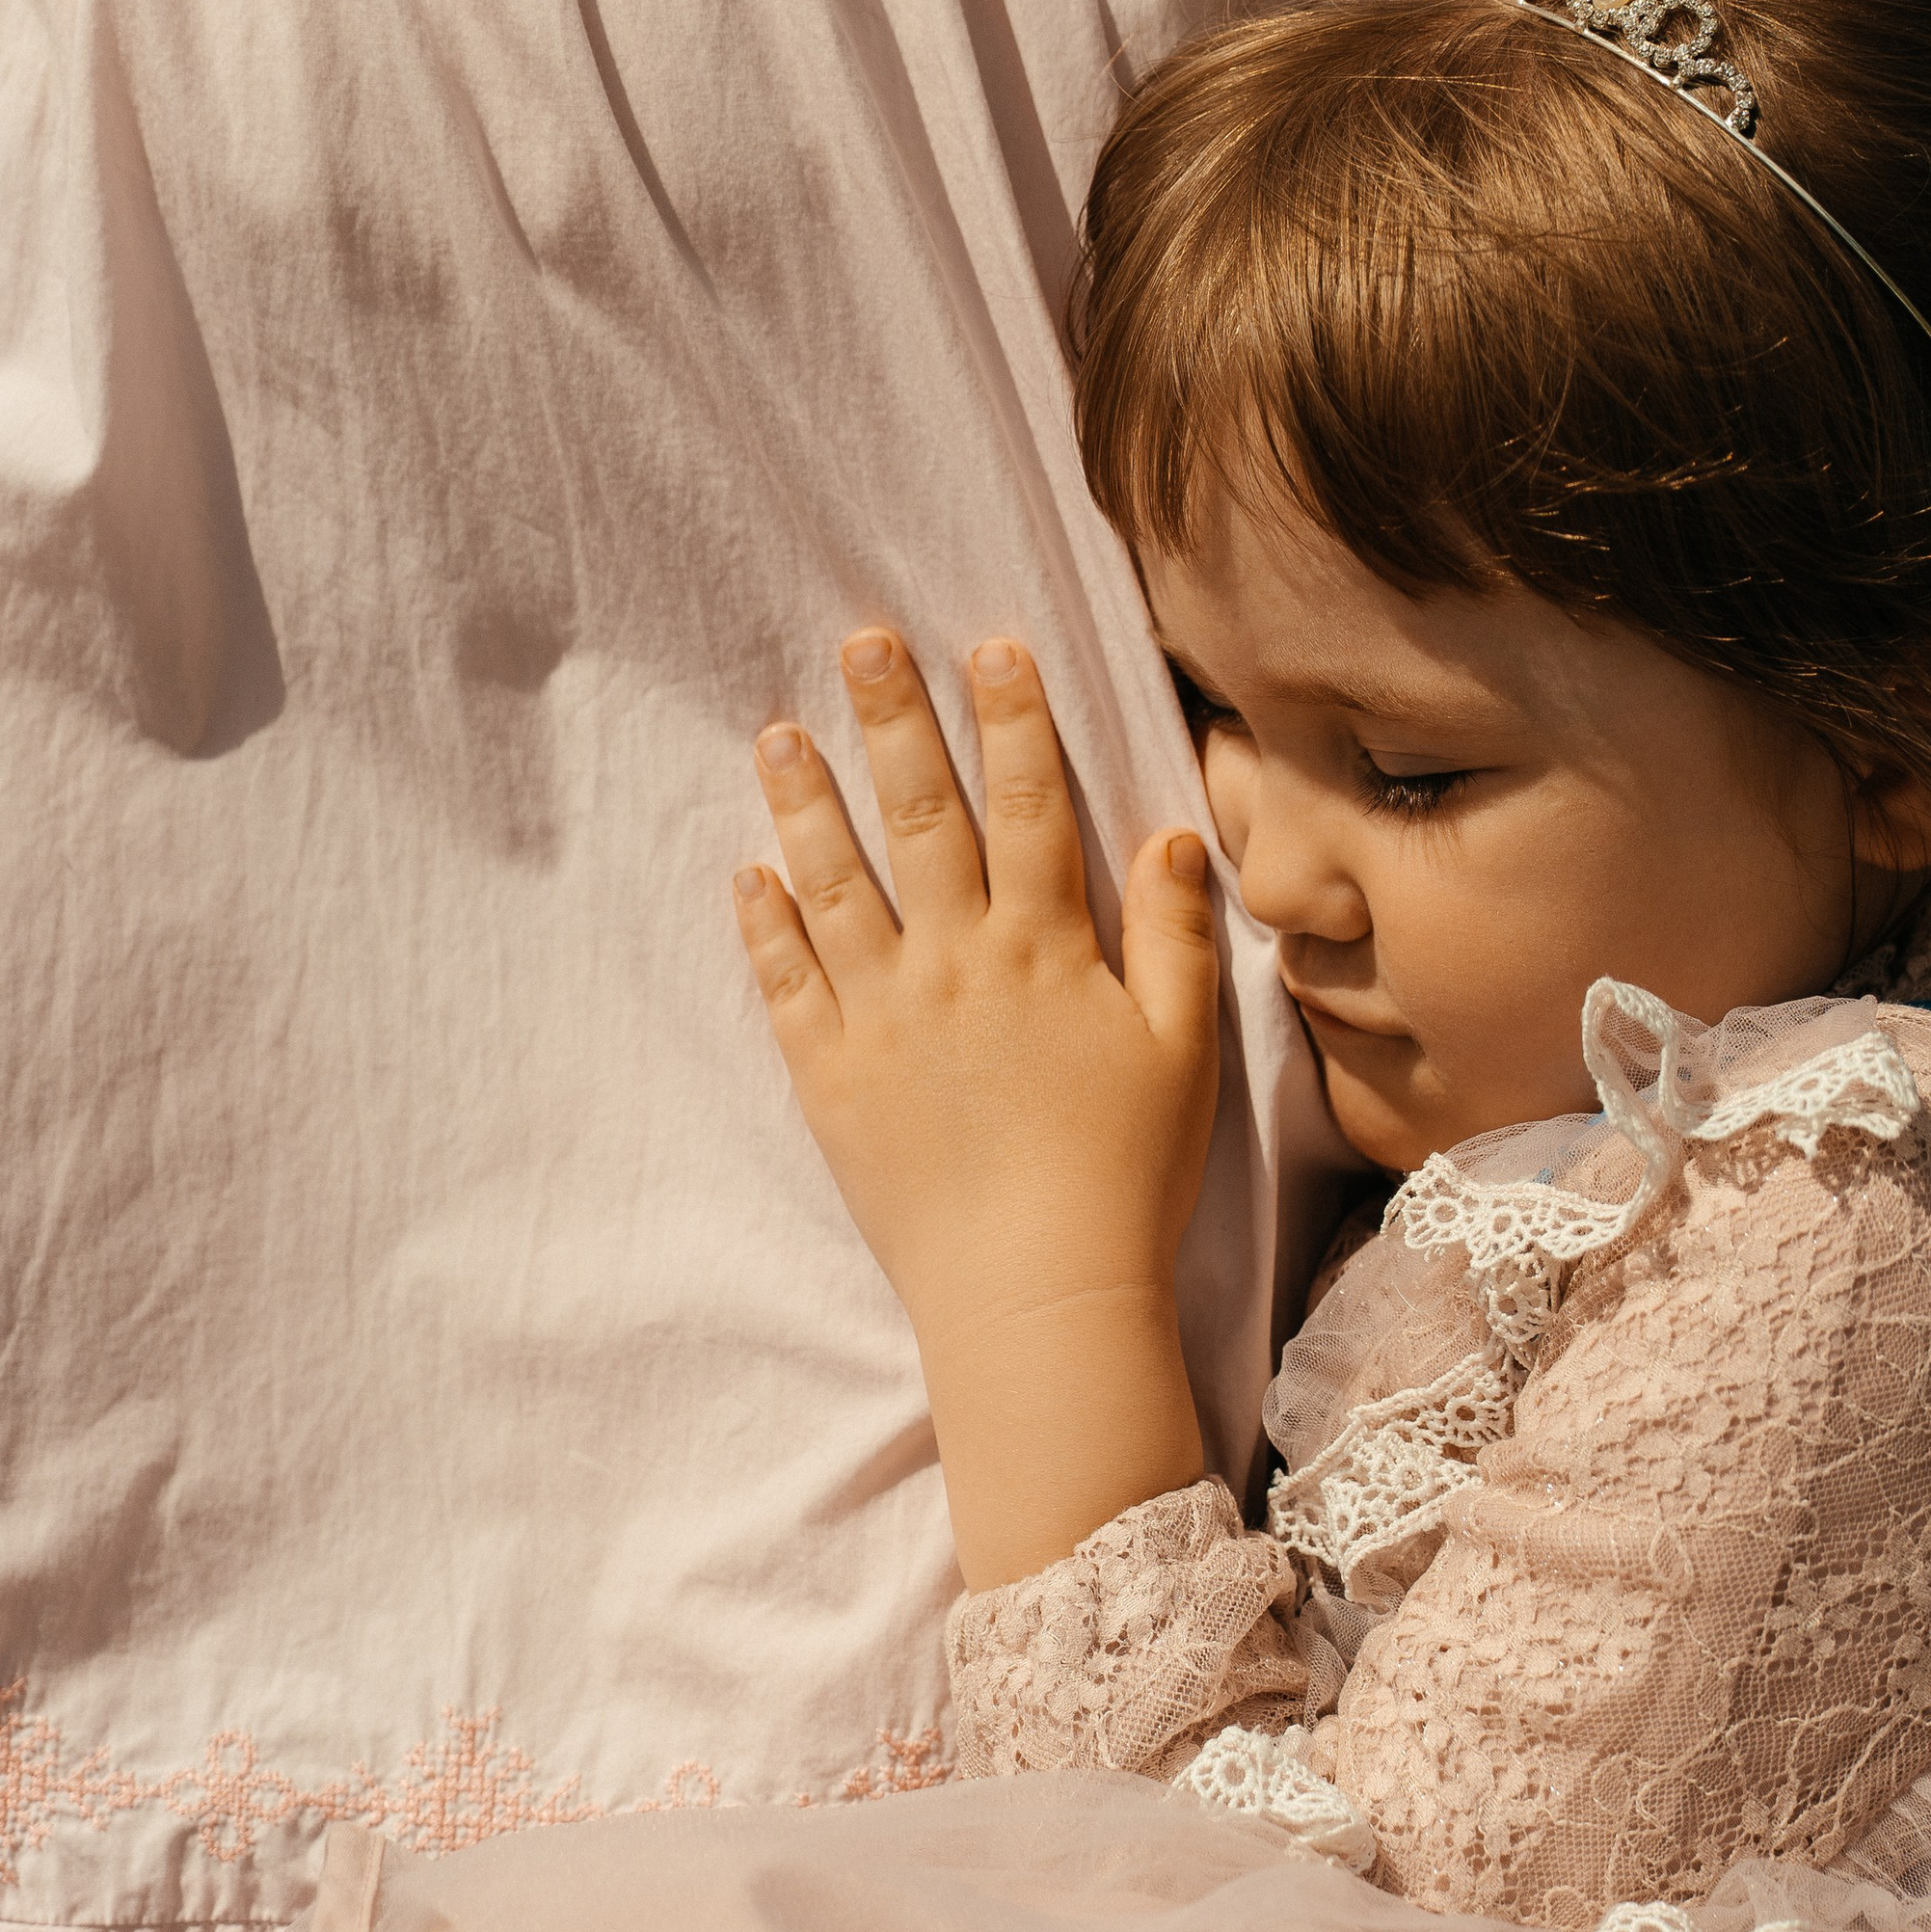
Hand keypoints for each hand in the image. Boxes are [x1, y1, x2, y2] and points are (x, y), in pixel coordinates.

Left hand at [734, 629, 1220, 1583]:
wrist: (1038, 1293)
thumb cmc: (1127, 1175)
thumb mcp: (1183, 1052)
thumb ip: (1178, 940)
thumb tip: (1171, 837)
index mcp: (1047, 947)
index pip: (1029, 802)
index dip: (1013, 718)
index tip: (990, 645)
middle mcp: (957, 962)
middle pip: (920, 815)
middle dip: (893, 719)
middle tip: (861, 639)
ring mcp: (884, 1015)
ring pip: (834, 881)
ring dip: (805, 800)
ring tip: (778, 730)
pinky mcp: (832, 1076)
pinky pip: (787, 982)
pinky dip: (765, 923)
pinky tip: (747, 872)